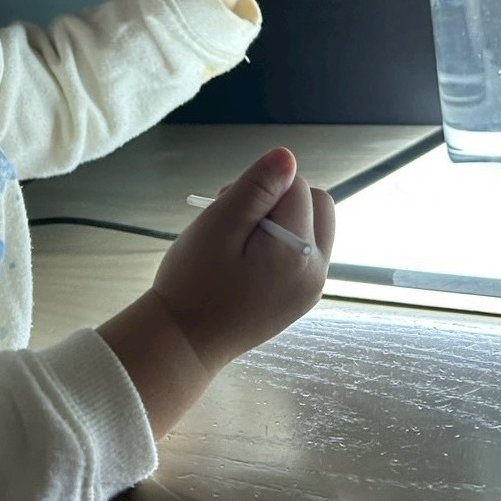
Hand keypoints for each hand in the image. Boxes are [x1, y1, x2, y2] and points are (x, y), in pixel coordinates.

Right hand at [153, 146, 333, 371]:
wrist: (182, 344)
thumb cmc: (192, 284)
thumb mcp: (218, 225)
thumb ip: (256, 188)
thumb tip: (287, 156)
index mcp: (299, 251)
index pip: (297, 186)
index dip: (263, 187)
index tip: (229, 207)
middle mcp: (317, 270)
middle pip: (317, 203)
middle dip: (280, 199)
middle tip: (236, 220)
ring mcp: (312, 286)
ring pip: (313, 226)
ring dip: (282, 220)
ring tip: (240, 241)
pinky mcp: (302, 297)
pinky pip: (305, 252)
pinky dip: (282, 243)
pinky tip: (248, 260)